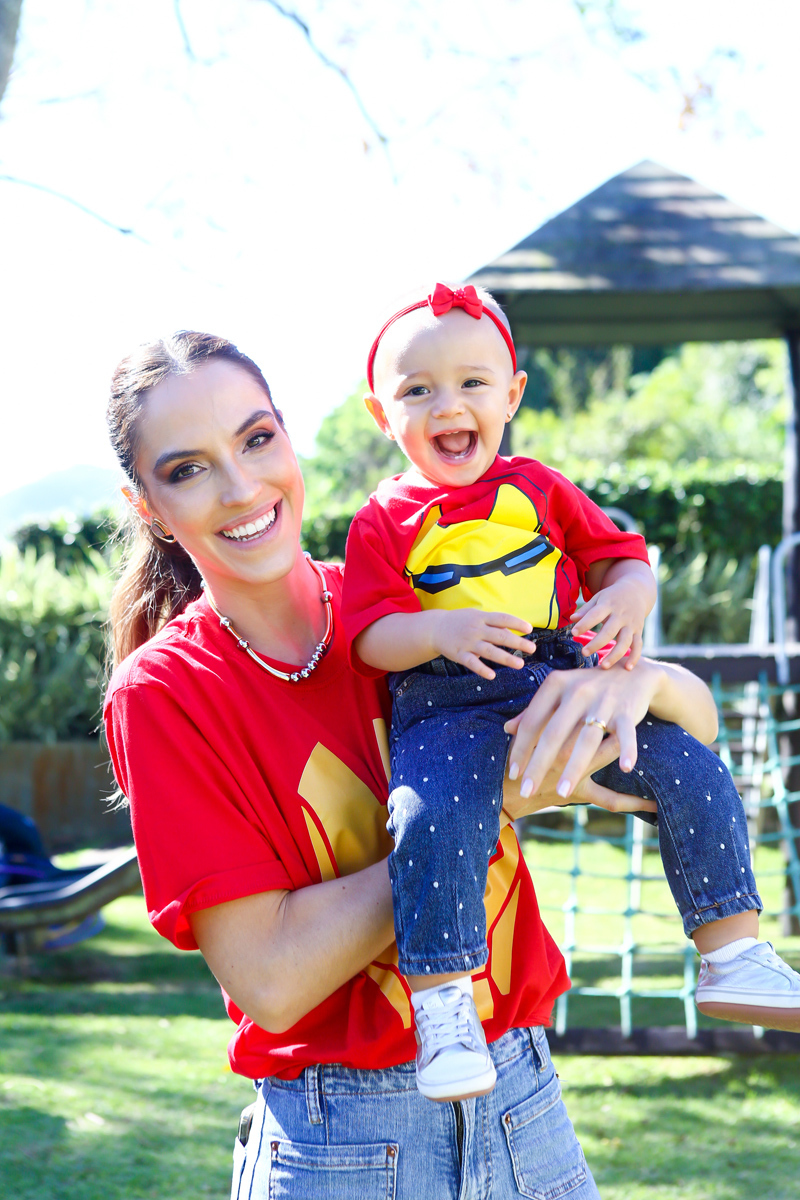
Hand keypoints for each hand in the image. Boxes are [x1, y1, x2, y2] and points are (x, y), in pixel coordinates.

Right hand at [433, 608, 536, 679]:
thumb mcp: (477, 617)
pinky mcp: (459, 654)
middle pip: (499, 636)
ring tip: (520, 664)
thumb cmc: (461, 622)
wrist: (434, 628)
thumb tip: (513, 632)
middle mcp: (476, 629)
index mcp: (482, 618)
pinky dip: (481, 669)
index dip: (516, 623)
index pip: (502, 618)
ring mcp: (467, 642)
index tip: (529, 629)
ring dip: (505, 658)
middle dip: (517, 643)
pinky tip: (492, 675)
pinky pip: (472, 663)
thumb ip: (494, 625)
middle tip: (532, 648)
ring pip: (489, 651)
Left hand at [504, 659, 662, 805]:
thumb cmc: (586, 688)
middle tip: (526, 790)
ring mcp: (604, 701)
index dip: (520, 748)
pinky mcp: (627, 711)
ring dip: (574, 768)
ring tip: (561, 792)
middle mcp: (578, 691)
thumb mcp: (559, 692)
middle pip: (554, 733)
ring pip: (586, 740)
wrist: (630, 673)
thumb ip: (535, 710)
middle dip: (538, 765)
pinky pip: (626, 734)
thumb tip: (508, 728)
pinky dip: (628, 750)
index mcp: (556, 684)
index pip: (532, 721)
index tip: (512, 772)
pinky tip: (625, 769)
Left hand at [571, 577, 649, 669]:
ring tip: (603, 666)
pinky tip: (627, 668)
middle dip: (597, 643)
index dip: (584, 624)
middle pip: (609, 631)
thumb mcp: (599, 598)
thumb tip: (572, 619)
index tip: (573, 633)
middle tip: (584, 652)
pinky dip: (634, 657)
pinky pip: (638, 645)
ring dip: (614, 655)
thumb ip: (586, 610)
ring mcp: (632, 624)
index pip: (595, 615)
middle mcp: (621, 615)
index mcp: (609, 604)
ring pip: (625, 641)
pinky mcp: (639, 631)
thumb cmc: (612, 597)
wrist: (637, 591)